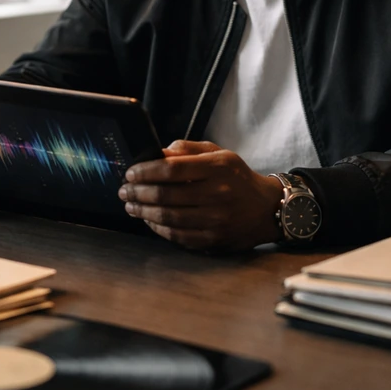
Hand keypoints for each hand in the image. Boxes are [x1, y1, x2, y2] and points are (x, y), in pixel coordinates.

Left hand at [119, 140, 283, 250]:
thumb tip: (155, 154)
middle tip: (124, 192)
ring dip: (143, 212)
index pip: (171, 170)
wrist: (266, 208)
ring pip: (168, 218)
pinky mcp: (214, 240)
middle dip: (138, 193)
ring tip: (131, 206)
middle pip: (166, 195)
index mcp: (217, 168)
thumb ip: (187, 150)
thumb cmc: (237, 177)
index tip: (130, 174)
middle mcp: (218, 194)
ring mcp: (216, 220)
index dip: (145, 172)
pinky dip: (158, 228)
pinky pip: (177, 236)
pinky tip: (148, 220)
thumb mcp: (218, 153)